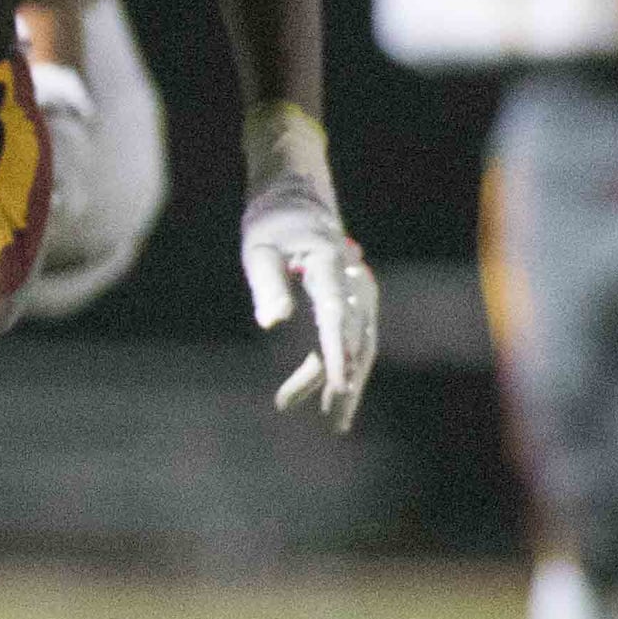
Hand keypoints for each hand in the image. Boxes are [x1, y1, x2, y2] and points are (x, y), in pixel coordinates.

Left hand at [239, 106, 379, 431]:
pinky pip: (349, 336)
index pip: (337, 314)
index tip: (340, 385)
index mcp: (328, 263)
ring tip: (332, 422)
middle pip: (357, 336)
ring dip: (346, 380)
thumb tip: (274, 323)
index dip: (338, 352)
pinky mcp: (353, 299)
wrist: (297, 196)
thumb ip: (266, 283)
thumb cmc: (271, 223)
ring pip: (359, 342)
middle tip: (335, 421)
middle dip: (347, 380)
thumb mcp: (258, 248)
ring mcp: (358, 290)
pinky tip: (313, 391)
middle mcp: (353, 279)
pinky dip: (335, 363)